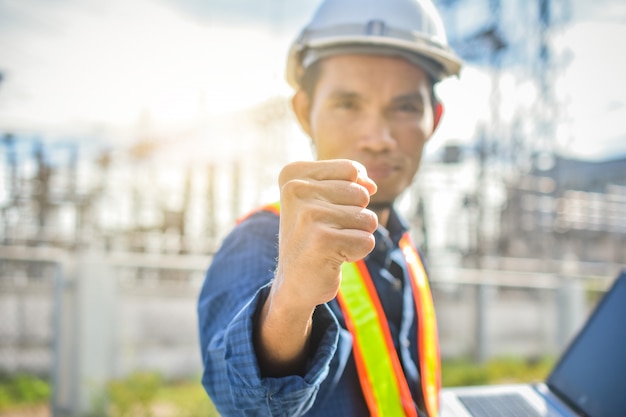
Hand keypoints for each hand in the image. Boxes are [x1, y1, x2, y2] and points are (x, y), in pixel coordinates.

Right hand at [255, 159, 377, 375]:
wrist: (294, 282)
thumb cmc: (313, 236)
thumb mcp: (323, 199)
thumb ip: (350, 180)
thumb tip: (371, 186)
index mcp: (293, 175)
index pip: (351, 170)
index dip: (350, 193)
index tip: (325, 211)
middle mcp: (296, 190)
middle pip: (361, 194)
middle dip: (354, 217)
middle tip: (327, 232)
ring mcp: (309, 215)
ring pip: (367, 218)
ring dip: (356, 235)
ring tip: (330, 244)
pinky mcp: (323, 241)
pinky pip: (367, 241)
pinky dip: (356, 253)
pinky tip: (332, 258)